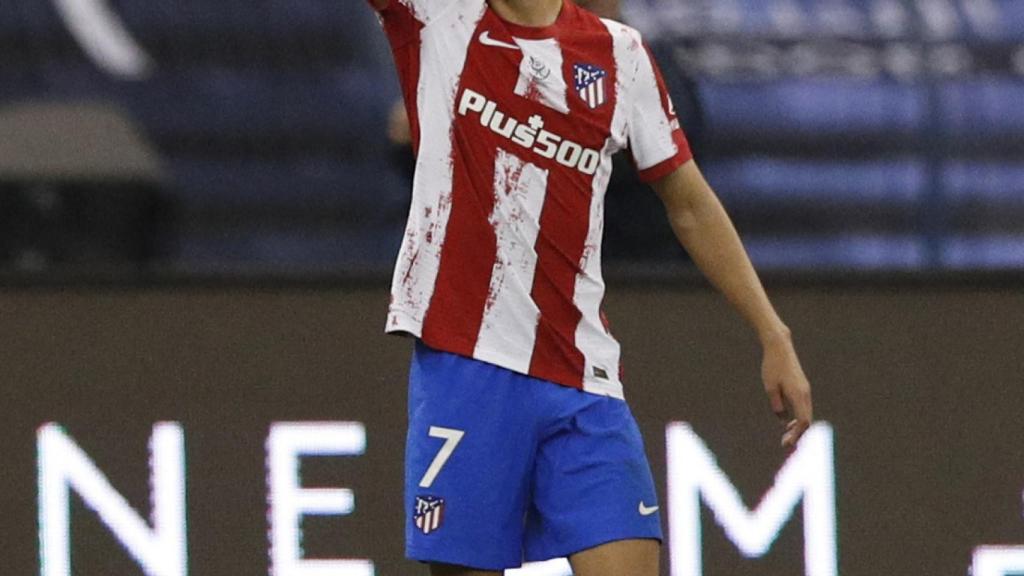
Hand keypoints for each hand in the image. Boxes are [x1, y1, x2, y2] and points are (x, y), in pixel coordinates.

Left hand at [761, 328, 812, 449]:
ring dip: (798, 427)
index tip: (787, 444)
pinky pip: (804, 407)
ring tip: (786, 437)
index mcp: (798, 395)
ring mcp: (805, 390)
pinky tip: (788, 423)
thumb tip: (783, 421)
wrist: (779, 347)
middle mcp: (805, 394)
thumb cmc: (772, 366)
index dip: (797, 435)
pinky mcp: (802, 387)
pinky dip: (798, 418)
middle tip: (785, 445)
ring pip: (806, 414)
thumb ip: (777, 406)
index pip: (803, 421)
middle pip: (807, 420)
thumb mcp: (770, 388)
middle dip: (798, 435)